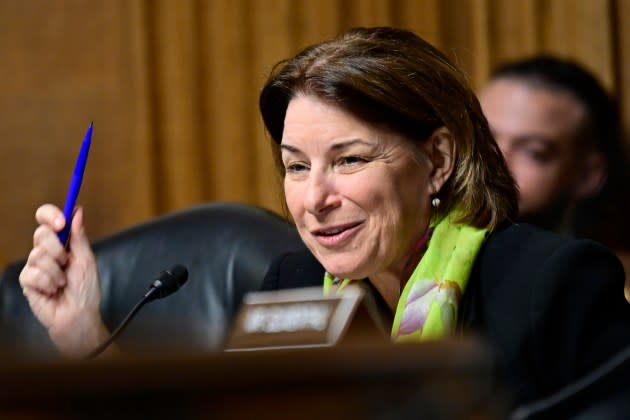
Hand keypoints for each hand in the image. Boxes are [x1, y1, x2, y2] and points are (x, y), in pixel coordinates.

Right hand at [19, 204, 110, 356]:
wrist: (78, 316)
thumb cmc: (86, 290)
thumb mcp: (86, 260)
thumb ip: (79, 237)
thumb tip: (77, 211)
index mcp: (63, 243)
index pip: (48, 220)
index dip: (50, 215)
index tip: (61, 222)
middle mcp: (47, 252)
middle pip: (40, 233)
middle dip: (56, 248)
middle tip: (66, 262)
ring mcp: (35, 266)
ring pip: (37, 255)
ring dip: (55, 272)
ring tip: (62, 283)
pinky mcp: (27, 282)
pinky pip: (31, 273)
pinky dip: (46, 283)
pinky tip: (52, 291)